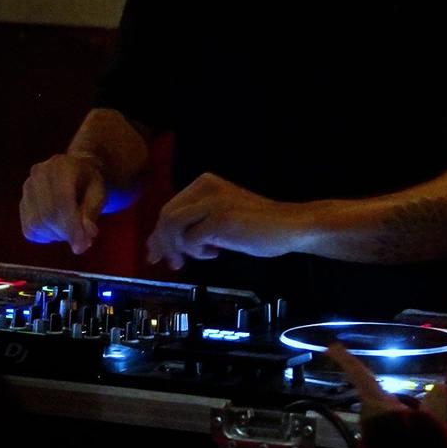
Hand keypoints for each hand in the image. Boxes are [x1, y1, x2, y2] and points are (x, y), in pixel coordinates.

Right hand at [20, 153, 106, 254]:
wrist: (75, 170)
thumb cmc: (89, 182)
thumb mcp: (99, 194)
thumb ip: (91, 213)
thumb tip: (86, 235)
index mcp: (61, 166)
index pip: (62, 200)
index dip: (71, 226)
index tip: (81, 247)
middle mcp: (38, 174)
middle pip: (47, 214)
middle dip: (65, 234)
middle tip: (82, 242)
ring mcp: (26, 188)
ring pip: (37, 224)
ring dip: (57, 235)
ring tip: (72, 228)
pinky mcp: (22, 204)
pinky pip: (30, 229)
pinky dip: (46, 236)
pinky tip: (59, 228)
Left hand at [145, 173, 304, 270]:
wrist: (290, 226)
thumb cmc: (259, 226)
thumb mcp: (221, 218)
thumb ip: (196, 223)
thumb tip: (164, 244)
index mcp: (205, 184)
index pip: (170, 208)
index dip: (159, 233)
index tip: (156, 252)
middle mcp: (206, 188)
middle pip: (167, 216)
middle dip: (162, 243)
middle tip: (171, 263)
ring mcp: (213, 203)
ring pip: (173, 226)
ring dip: (178, 248)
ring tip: (195, 258)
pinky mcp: (220, 220)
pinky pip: (191, 239)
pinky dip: (197, 251)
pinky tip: (216, 252)